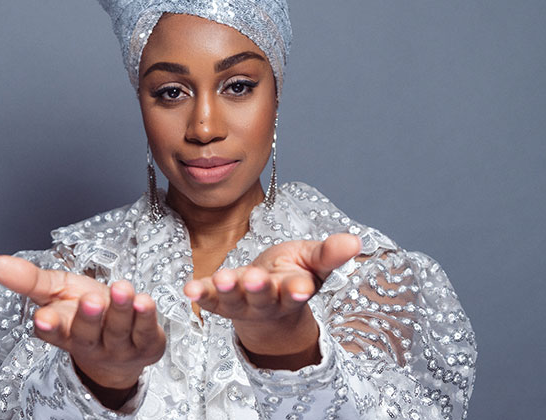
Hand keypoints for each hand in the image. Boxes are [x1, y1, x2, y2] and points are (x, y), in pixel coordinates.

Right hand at [0, 255, 165, 406]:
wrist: (121, 345)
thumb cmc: (83, 309)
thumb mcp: (55, 291)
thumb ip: (28, 279)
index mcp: (63, 331)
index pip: (53, 332)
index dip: (50, 326)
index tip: (44, 318)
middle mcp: (89, 343)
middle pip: (86, 334)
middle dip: (88, 318)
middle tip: (91, 299)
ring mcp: (118, 347)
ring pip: (118, 330)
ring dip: (121, 310)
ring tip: (123, 289)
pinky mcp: (146, 345)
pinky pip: (146, 332)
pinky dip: (146, 317)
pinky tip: (145, 301)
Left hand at [183, 233, 360, 367]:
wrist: (266, 296)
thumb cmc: (291, 273)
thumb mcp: (312, 261)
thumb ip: (329, 253)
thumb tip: (356, 241)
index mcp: (293, 290)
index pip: (297, 289)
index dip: (298, 288)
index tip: (301, 286)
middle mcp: (268, 301)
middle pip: (264, 297)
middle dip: (259, 289)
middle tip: (256, 279)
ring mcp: (242, 303)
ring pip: (236, 299)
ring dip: (228, 290)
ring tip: (223, 278)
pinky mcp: (219, 301)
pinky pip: (209, 299)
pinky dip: (200, 294)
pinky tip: (189, 288)